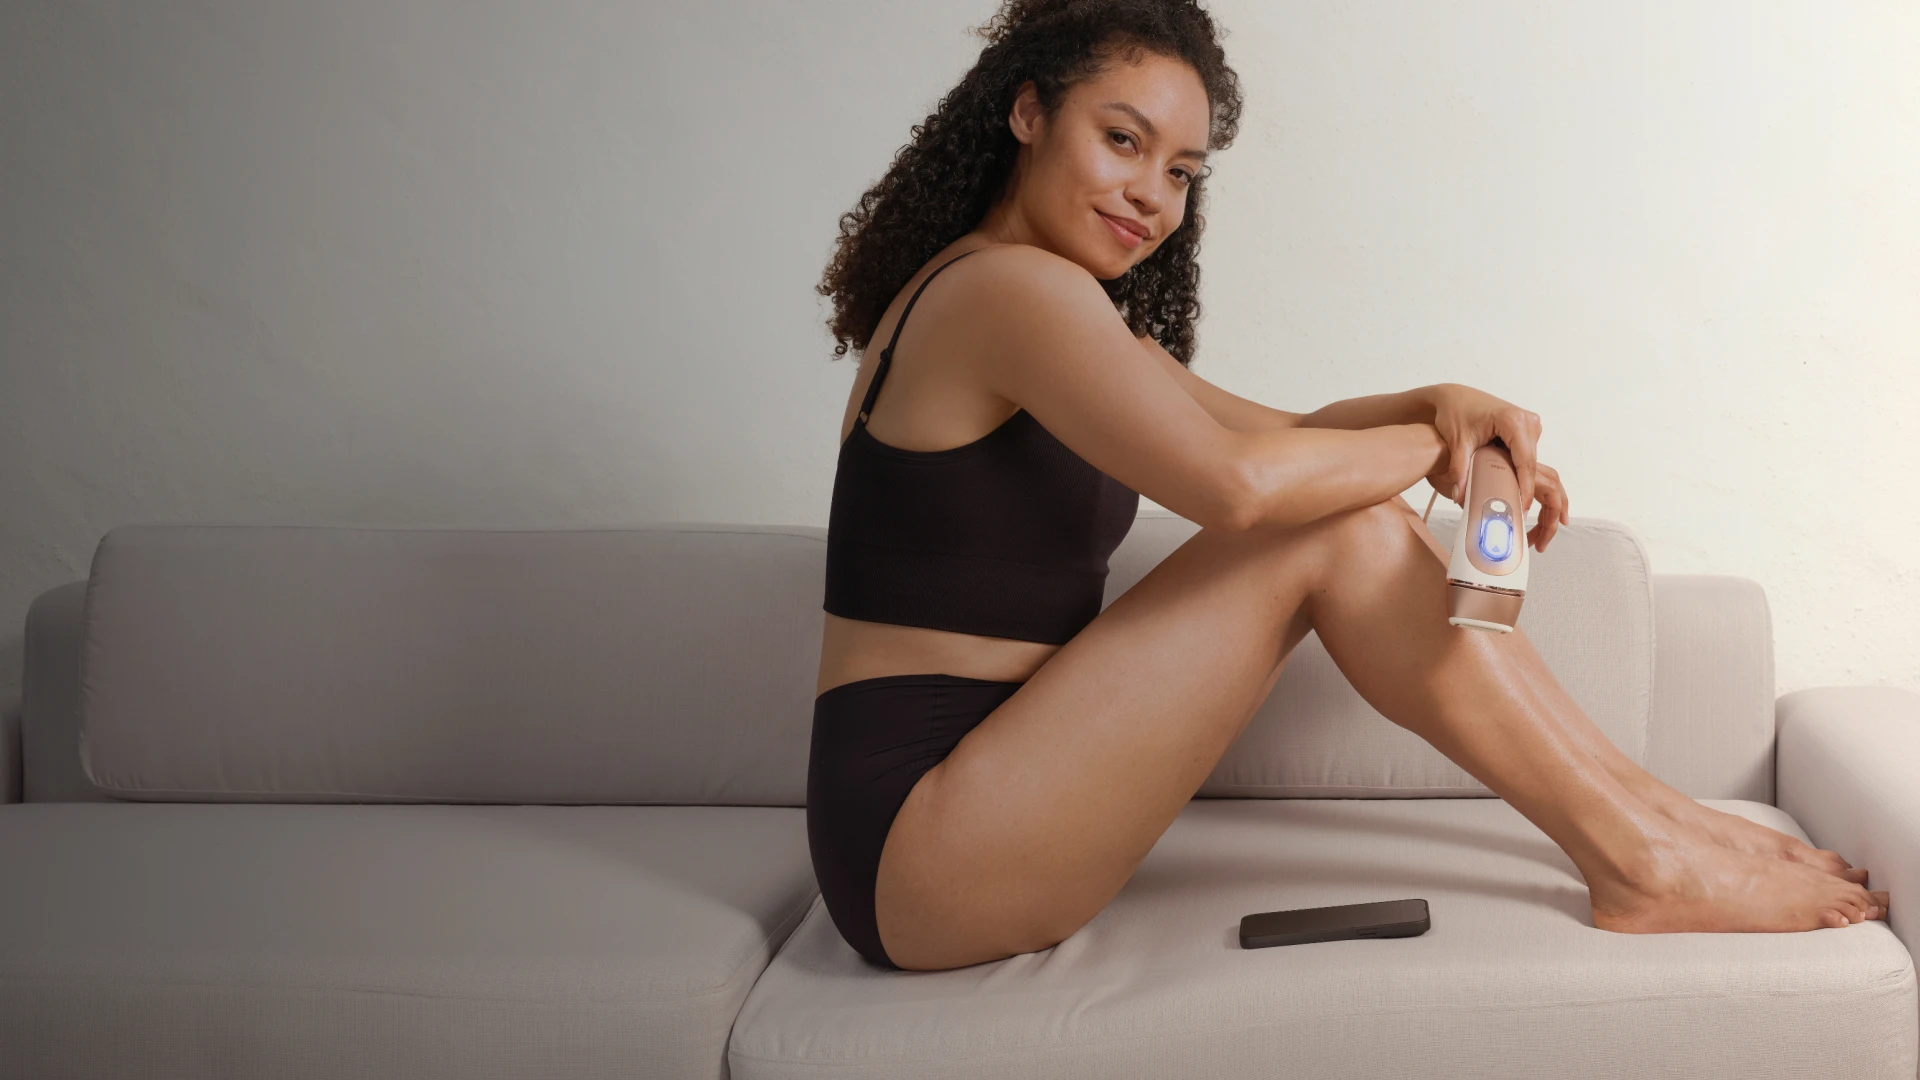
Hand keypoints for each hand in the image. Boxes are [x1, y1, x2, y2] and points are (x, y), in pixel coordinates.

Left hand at [1421, 384, 1568, 550]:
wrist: (1454, 397)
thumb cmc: (1455, 412)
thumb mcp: (1457, 442)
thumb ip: (1459, 470)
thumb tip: (1459, 497)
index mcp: (1514, 421)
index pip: (1525, 461)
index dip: (1524, 487)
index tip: (1522, 507)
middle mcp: (1527, 421)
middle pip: (1530, 463)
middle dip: (1525, 489)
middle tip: (1518, 514)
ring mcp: (1529, 425)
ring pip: (1529, 462)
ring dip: (1523, 482)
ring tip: (1516, 506)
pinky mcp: (1525, 430)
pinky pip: (1525, 456)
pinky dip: (1518, 472)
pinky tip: (1510, 489)